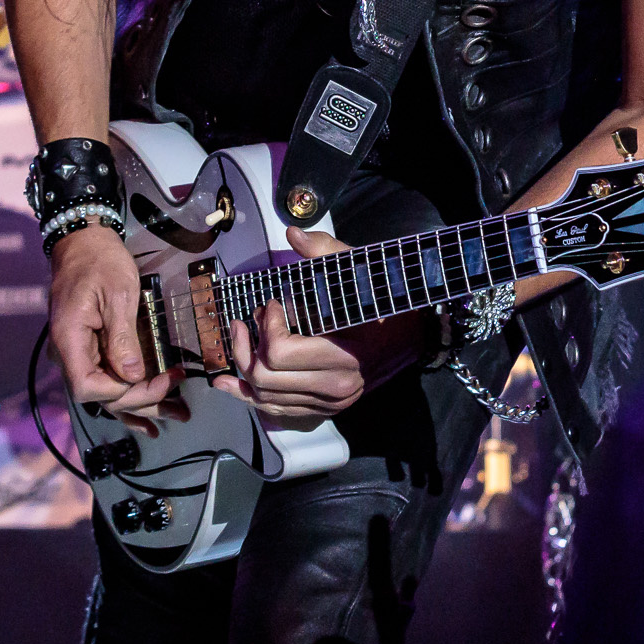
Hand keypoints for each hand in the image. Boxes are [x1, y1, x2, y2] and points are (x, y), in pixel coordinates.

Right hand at [48, 220, 173, 428]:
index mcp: (69, 340)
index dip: (123, 392)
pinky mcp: (89, 350)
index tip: (158, 381)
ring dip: (140, 407)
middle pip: (102, 396)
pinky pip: (106, 381)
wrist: (84, 241)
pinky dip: (128, 400)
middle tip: (179, 404)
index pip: (89, 387)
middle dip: (142, 402)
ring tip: (174, 416)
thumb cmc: (101, 261)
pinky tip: (146, 421)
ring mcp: (78, 353)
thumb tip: (133, 376)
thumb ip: (123, 338)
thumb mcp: (118, 293)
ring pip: (107, 393)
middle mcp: (68, 353)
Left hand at [226, 227, 424, 423]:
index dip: (267, 324)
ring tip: (240, 336)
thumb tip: (293, 233)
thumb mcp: (359, 271)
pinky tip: (230, 383)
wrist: (414, 337)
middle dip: (246, 344)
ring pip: (264, 396)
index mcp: (345, 357)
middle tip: (246, 319)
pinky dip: (247, 396)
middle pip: (265, 377)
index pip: (280, 352)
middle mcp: (336, 388)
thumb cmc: (384, 302)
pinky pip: (275, 409)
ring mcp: (329, 403)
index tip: (273, 303)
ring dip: (243, 365)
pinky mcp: (323, 409)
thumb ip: (325, 252)